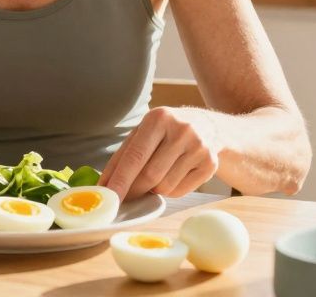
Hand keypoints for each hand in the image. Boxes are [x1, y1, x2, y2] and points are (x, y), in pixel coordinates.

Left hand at [99, 107, 221, 199]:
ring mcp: (199, 148)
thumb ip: (124, 155)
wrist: (207, 126)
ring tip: (155, 176)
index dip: (120, 179)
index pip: (135, 156)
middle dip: (134, 190)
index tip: (108, 195)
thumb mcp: (144, 131)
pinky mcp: (210, 164)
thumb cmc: (166, 131)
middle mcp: (181, 130)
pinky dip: (169, 191)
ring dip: (152, 190)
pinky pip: (180, 191)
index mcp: (159, 118)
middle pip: (150, 175)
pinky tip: (171, 176)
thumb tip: (105, 184)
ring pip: (164, 186)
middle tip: (124, 196)